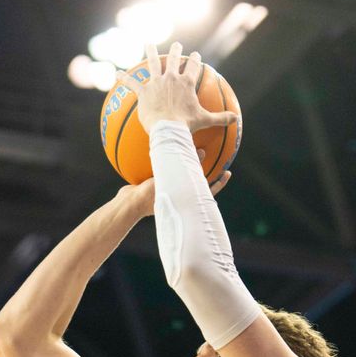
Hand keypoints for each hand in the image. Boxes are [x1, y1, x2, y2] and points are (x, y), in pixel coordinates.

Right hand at [115, 151, 232, 218]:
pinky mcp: (157, 187)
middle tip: (216, 159)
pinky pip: (167, 173)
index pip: (208, 191)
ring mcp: (168, 192)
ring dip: (189, 166)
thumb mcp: (166, 179)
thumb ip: (183, 165)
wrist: (128, 204)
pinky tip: (168, 152)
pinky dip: (170, 164)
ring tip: (195, 153)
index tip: (228, 173)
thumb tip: (202, 152)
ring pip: (183, 178)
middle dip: (207, 171)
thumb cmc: (147, 196)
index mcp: (185, 199)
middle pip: (198, 183)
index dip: (219, 182)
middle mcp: (179, 196)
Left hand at [116, 42, 238, 134]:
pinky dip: (123, 78)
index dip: (194, 60)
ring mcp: (156, 83)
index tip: (195, 55)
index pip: (192, 66)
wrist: (168, 129)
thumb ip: (221, 117)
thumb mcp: (205, 120)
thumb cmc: (187, 125)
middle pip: (173, 59)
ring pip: (152, 63)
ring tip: (148, 44)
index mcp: (186, 83)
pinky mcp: (143, 92)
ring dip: (149, 52)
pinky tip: (116, 74)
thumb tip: (236, 119)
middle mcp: (171, 78)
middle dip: (175, 50)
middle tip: (176, 45)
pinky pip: (131, 83)